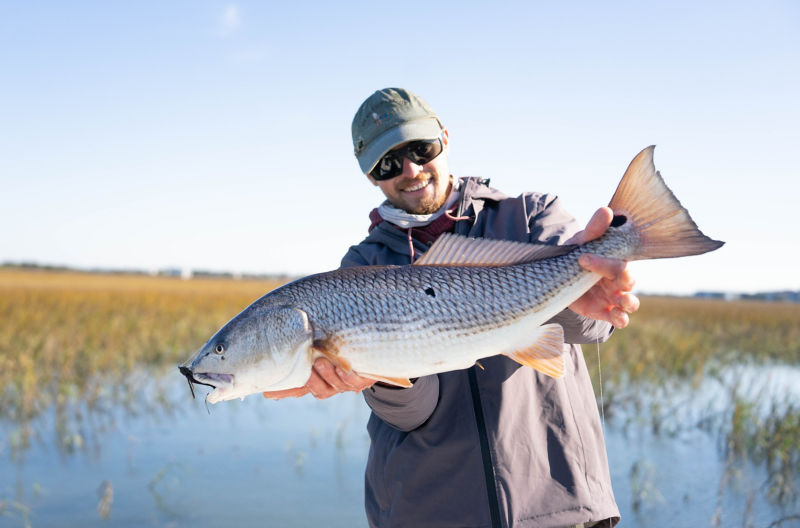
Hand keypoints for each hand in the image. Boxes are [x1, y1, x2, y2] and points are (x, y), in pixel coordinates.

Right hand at [262, 357, 375, 399]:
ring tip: (322, 360)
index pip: (299, 389)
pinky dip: (347, 376)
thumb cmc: (341, 351)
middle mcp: (333, 386)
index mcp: (320, 382)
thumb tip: (274, 367)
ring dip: (328, 374)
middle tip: (306, 364)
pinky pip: (354, 382)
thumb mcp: (320, 353)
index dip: (285, 392)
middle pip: (319, 390)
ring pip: (336, 386)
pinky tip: (344, 368)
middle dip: (312, 379)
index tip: (269, 391)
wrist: (373, 349)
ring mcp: (348, 385)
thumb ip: (301, 359)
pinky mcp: (363, 380)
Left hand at [567, 207, 639, 327]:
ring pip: (630, 302)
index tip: (582, 258)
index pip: (620, 262)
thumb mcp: (581, 243)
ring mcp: (612, 297)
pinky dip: (620, 319)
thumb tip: (605, 210)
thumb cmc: (575, 255)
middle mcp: (617, 280)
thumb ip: (593, 230)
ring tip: (621, 302)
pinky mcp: (603, 311)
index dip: (605, 262)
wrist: (557, 277)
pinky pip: (618, 318)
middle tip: (606, 278)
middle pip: (629, 281)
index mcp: (614, 261)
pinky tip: (616, 317)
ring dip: (628, 303)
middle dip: (623, 280)